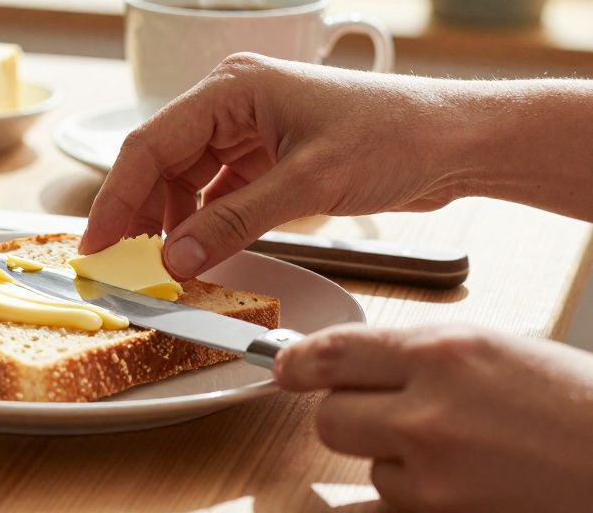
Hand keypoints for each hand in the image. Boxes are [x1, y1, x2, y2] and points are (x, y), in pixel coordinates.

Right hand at [81, 53, 472, 277]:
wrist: (456, 140)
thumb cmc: (392, 136)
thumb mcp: (307, 183)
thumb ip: (233, 221)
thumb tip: (172, 259)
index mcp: (231, 87)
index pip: (151, 143)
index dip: (116, 196)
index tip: (96, 243)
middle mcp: (231, 102)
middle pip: (161, 161)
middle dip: (138, 212)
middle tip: (118, 264)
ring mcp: (248, 129)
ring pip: (185, 179)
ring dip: (172, 221)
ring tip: (163, 265)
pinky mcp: (267, 156)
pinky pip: (216, 191)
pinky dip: (204, 222)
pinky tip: (198, 251)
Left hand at [275, 324, 592, 511]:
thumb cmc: (576, 401)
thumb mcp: (495, 349)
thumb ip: (419, 355)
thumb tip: (352, 362)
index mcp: (442, 352)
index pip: (334, 353)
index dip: (298, 362)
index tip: (284, 368)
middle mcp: (428, 411)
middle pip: (330, 417)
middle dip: (347, 413)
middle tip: (380, 412)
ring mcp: (435, 473)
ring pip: (363, 465)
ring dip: (390, 459)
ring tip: (452, 449)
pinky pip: (387, 504)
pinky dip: (406, 495)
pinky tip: (443, 479)